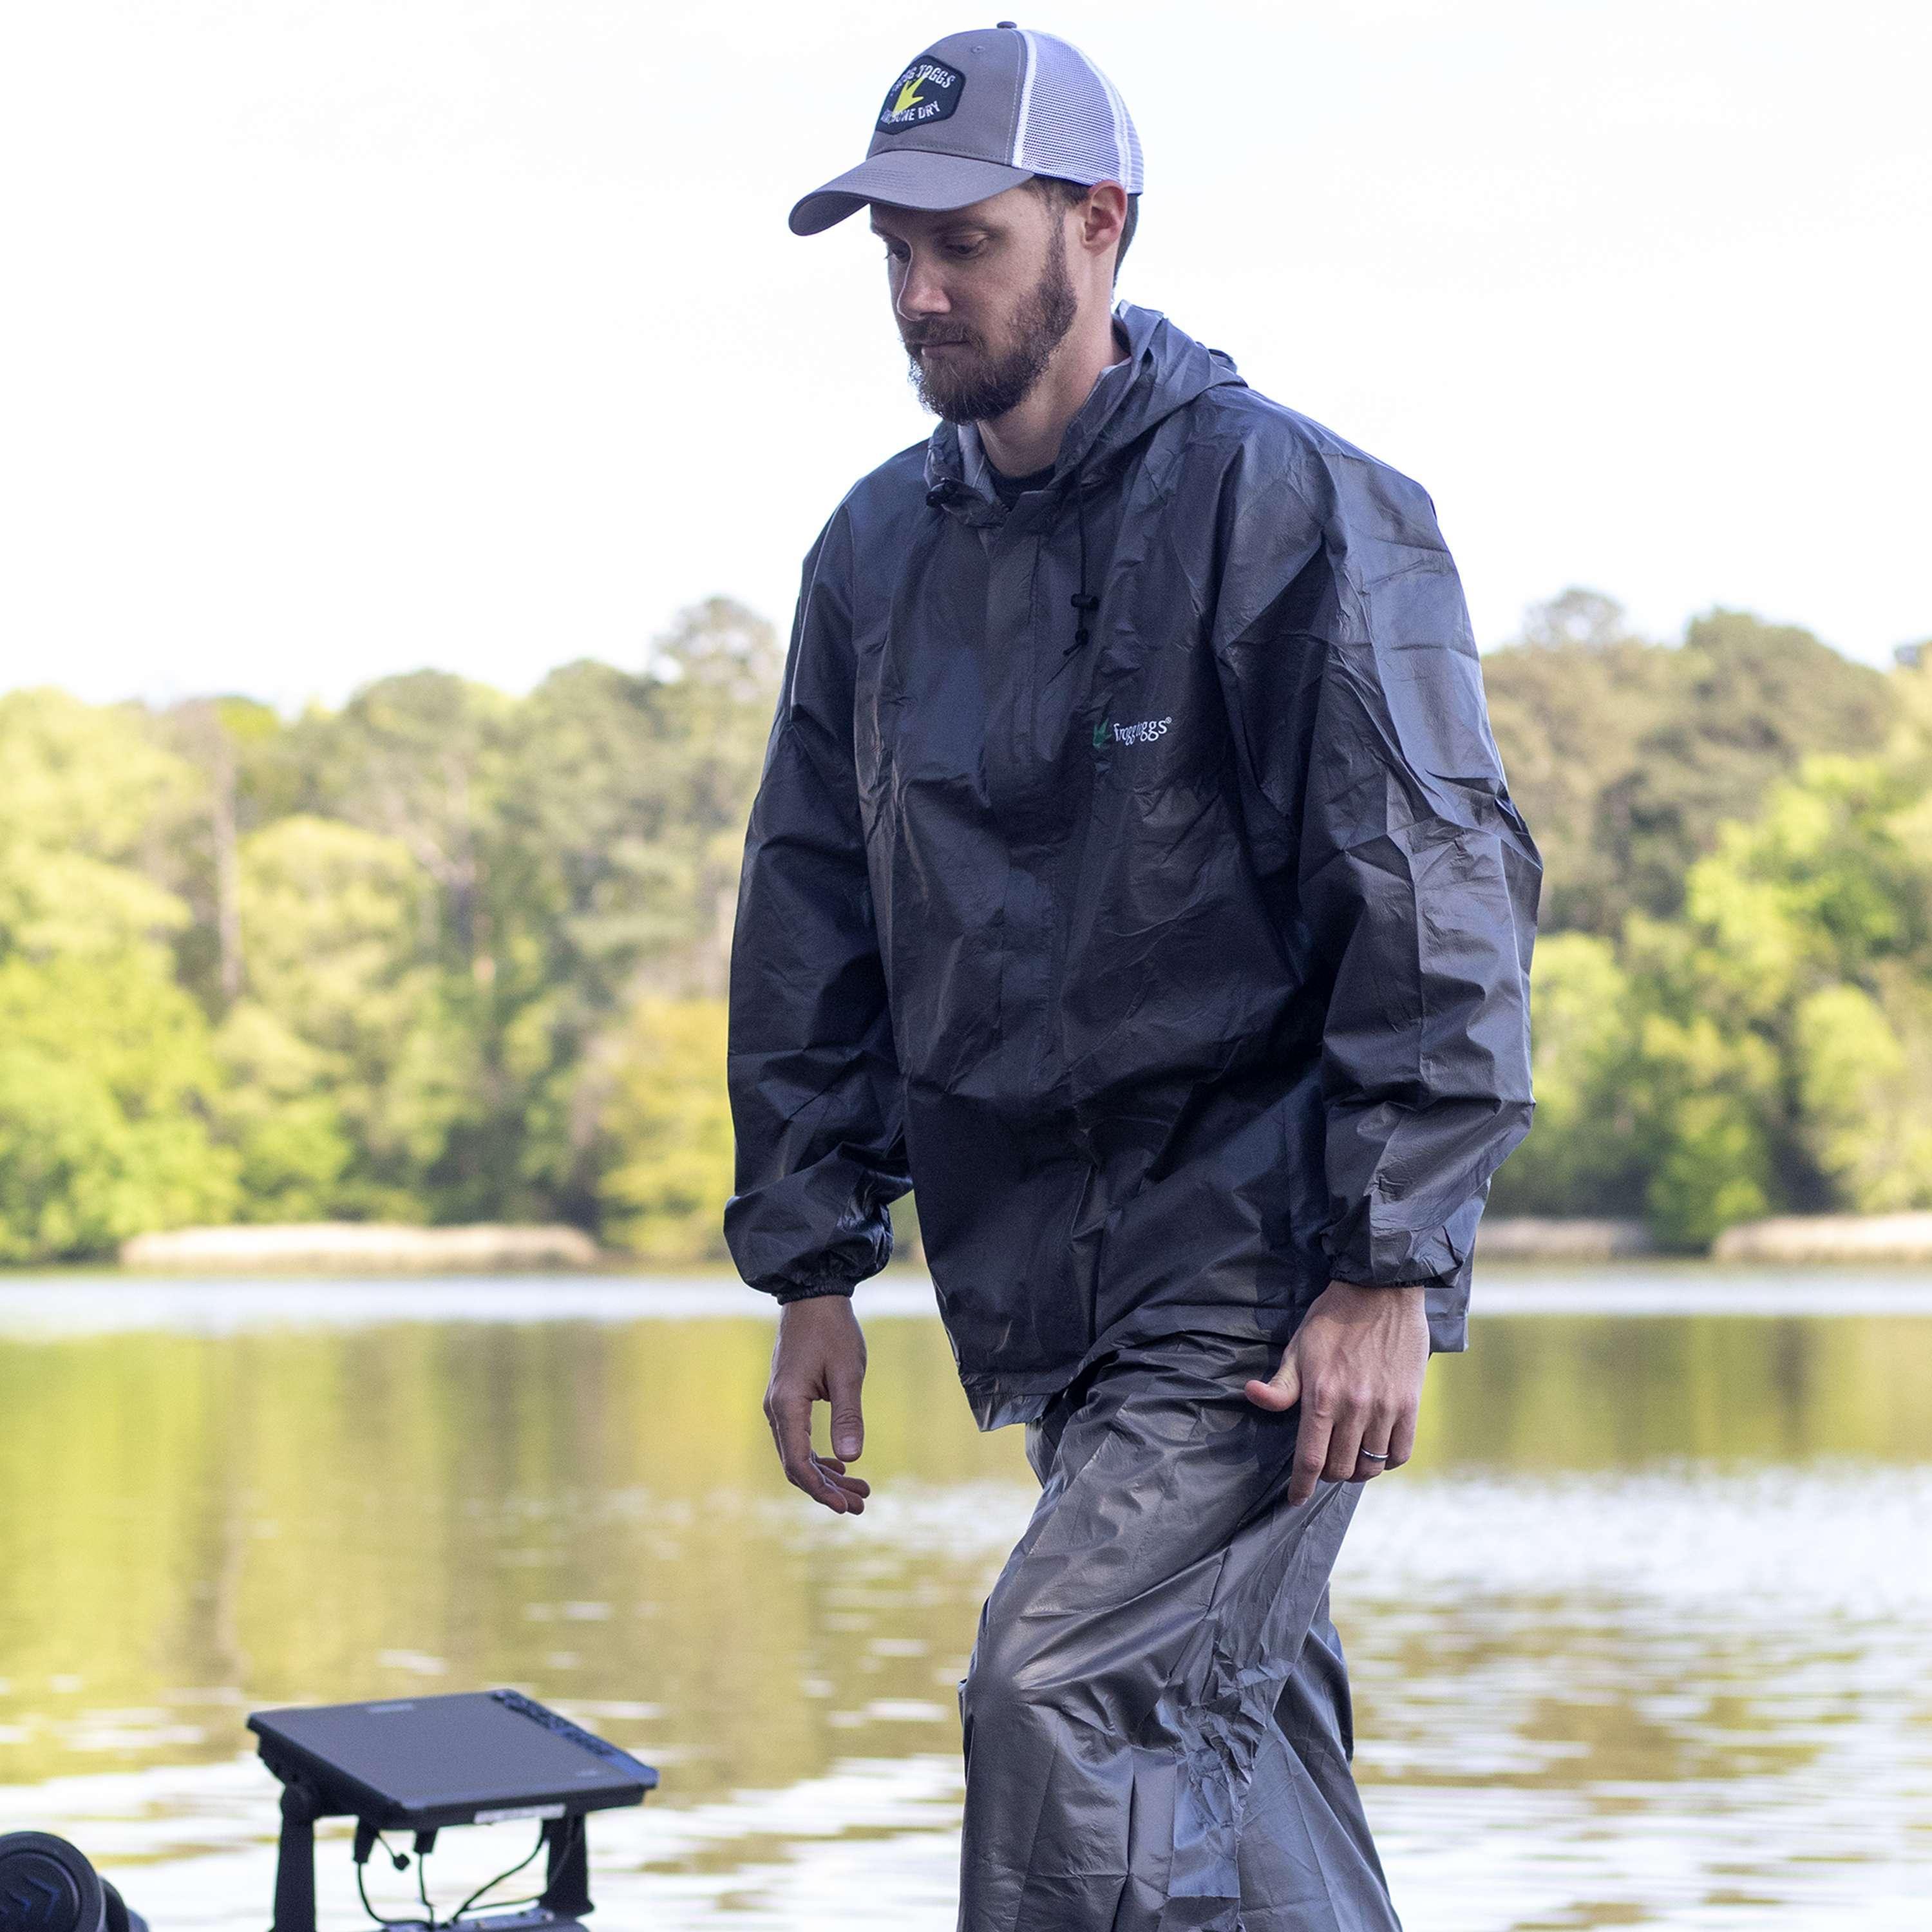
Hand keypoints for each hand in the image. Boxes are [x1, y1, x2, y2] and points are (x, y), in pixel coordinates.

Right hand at [763, 1294, 871, 1515]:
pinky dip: (820, 1455)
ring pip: (798, 1453)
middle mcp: (776, 1409)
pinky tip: (842, 1463)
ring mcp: (780, 1404)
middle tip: (860, 1505)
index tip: (845, 1506)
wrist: (813, 1297)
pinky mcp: (788, 1399)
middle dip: (827, 1488)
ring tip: (860, 1490)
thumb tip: (852, 1458)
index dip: (821, 1489)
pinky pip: (799, 1438)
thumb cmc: (833, 1331)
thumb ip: (849, 1415)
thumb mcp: (848, 1372)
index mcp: (787, 1405)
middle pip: (796, 1464)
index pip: (797, 1461)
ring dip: (827, 1474)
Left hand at [1243, 1281, 1428, 1504]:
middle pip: (1340, 1468)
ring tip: (1349, 1460)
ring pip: (1370, 1465)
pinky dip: (1387, 1461)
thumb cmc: (1332, 1319)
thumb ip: (1281, 1384)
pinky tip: (1377, 1451)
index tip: (1296, 1499)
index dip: (1301, 1486)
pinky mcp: (1410, 1404)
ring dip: (1357, 1470)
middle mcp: (1353, 1408)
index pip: (1310, 1459)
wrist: (1381, 1291)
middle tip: (1324, 1465)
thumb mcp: (1298, 1348)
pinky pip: (1401, 1452)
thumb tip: (1252, 1396)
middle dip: (1328, 1475)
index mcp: (1321, 1396)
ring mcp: (1385, 1408)